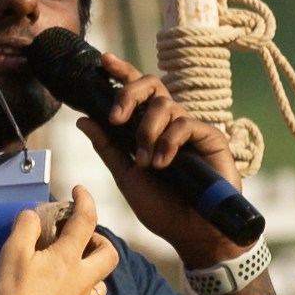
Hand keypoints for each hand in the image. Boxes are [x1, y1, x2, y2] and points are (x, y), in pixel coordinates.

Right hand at [0, 196, 118, 294]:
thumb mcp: (11, 253)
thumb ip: (25, 228)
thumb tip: (33, 215)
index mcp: (67, 258)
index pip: (86, 220)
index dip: (85, 200)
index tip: (79, 191)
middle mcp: (82, 280)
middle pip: (109, 254)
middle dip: (100, 241)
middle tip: (82, 240)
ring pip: (101, 284)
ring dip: (92, 273)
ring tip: (72, 273)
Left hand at [79, 53, 256, 259]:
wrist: (193, 234)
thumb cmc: (163, 208)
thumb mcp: (127, 177)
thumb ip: (108, 147)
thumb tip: (83, 120)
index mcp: (149, 128)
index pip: (136, 91)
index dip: (121, 72)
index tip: (103, 60)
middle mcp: (170, 123)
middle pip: (151, 85)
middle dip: (129, 93)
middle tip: (117, 118)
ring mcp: (191, 128)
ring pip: (164, 105)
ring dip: (147, 132)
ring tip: (146, 162)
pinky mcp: (211, 137)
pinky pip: (186, 123)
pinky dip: (168, 141)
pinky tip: (163, 163)